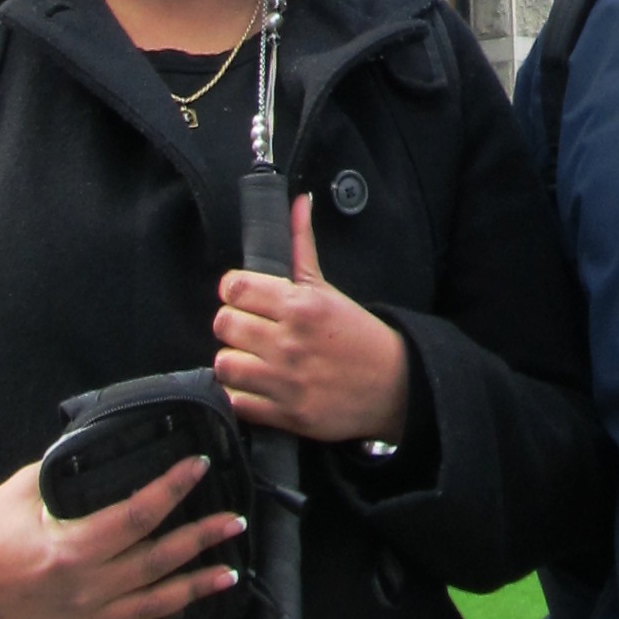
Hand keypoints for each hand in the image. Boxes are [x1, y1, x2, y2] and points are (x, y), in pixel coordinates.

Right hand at [0, 453, 246, 618]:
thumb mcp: (25, 490)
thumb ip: (69, 470)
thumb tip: (110, 445)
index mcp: (71, 548)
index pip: (138, 515)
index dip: (172, 488)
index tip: (198, 466)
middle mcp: (86, 590)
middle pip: (157, 562)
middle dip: (201, 538)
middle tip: (234, 522)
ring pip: (154, 608)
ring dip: (195, 589)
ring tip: (230, 572)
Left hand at [213, 194, 409, 445]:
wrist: (394, 387)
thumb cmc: (358, 335)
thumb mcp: (329, 290)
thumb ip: (303, 247)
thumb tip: (297, 204)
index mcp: (300, 306)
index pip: (235, 288)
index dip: (234, 290)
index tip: (244, 296)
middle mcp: (289, 342)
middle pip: (224, 324)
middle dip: (234, 324)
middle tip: (249, 328)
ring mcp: (285, 382)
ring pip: (224, 364)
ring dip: (234, 361)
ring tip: (251, 358)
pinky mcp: (284, 415)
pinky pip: (236, 402)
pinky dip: (240, 395)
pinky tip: (257, 385)